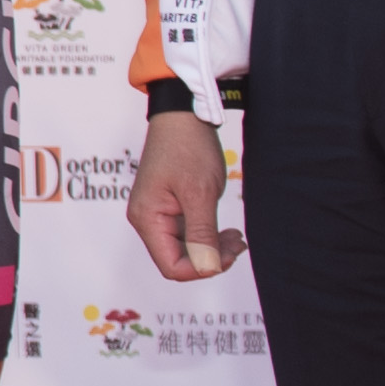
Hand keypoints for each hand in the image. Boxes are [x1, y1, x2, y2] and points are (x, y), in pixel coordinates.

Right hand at [129, 113, 243, 281]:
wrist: (183, 116)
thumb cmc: (187, 148)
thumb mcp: (200, 193)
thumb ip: (202, 234)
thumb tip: (208, 268)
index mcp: (147, 219)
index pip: (172, 266)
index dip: (202, 269)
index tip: (229, 255)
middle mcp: (147, 220)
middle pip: (177, 260)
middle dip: (210, 258)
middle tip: (237, 244)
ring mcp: (156, 213)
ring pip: (184, 249)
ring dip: (212, 248)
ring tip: (236, 237)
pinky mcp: (168, 207)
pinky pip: (187, 234)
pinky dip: (207, 235)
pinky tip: (225, 230)